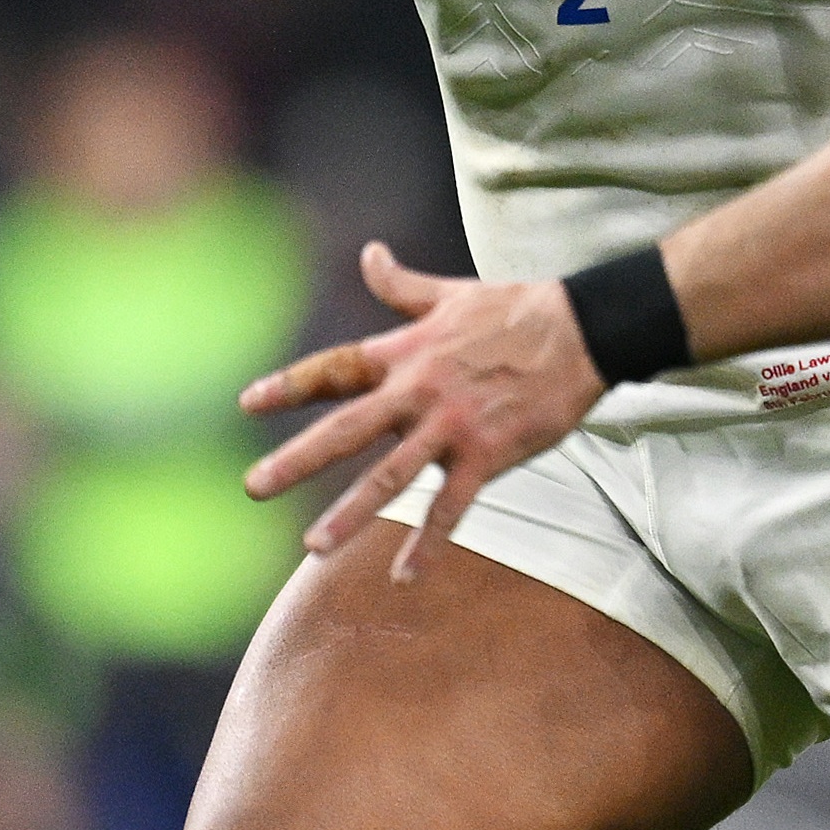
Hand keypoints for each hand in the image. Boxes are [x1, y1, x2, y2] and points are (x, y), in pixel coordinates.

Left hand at [239, 242, 606, 576]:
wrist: (581, 329)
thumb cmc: (514, 310)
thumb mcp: (449, 293)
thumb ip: (400, 285)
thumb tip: (369, 252)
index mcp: (404, 352)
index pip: (335, 369)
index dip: (290, 386)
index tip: (248, 403)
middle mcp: (417, 391)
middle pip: (347, 429)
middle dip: (297, 458)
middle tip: (254, 486)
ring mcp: (451, 426)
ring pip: (391, 475)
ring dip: (350, 512)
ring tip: (314, 545)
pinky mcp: (487, 454)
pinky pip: (451, 507)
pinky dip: (427, 544)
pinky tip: (404, 577)